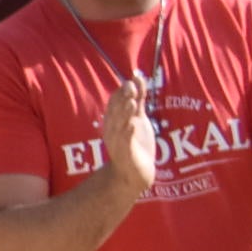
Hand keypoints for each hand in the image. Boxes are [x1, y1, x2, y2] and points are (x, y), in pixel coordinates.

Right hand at [102, 74, 160, 192]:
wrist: (135, 174)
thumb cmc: (136, 143)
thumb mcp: (138, 118)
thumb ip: (138, 99)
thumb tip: (137, 77)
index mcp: (115, 121)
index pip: (115, 103)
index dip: (122, 92)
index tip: (132, 80)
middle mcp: (113, 130)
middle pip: (116, 112)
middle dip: (123, 99)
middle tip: (130, 87)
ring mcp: (117, 143)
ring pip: (119, 126)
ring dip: (124, 114)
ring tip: (132, 102)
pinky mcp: (125, 155)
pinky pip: (125, 143)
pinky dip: (127, 133)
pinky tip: (132, 125)